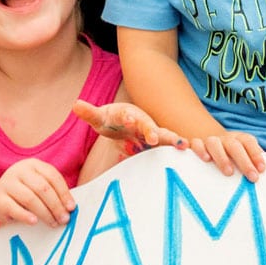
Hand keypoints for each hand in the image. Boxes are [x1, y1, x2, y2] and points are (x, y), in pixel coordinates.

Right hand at [0, 158, 77, 228]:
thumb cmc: (23, 194)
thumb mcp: (37, 188)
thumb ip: (52, 193)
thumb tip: (70, 208)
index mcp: (32, 165)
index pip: (52, 176)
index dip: (64, 193)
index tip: (71, 208)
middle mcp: (19, 171)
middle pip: (42, 188)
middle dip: (56, 205)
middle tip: (64, 219)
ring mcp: (7, 183)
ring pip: (30, 198)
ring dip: (45, 213)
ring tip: (53, 223)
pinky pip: (13, 208)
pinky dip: (25, 216)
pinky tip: (34, 222)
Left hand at [72, 100, 187, 152]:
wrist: (125, 123)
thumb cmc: (111, 120)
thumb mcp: (99, 117)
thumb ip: (89, 113)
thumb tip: (75, 104)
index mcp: (130, 115)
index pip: (131, 117)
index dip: (131, 120)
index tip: (129, 121)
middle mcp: (144, 123)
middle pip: (152, 127)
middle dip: (157, 133)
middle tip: (160, 140)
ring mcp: (153, 134)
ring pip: (165, 137)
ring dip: (174, 141)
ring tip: (185, 146)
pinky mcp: (157, 146)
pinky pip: (169, 149)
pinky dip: (178, 152)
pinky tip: (189, 159)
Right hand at [186, 131, 265, 180]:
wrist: (209, 142)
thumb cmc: (230, 155)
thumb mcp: (242, 155)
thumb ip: (251, 162)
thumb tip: (261, 173)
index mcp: (238, 139)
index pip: (249, 142)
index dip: (256, 154)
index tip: (262, 169)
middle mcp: (224, 138)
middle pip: (234, 146)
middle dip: (244, 162)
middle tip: (252, 177)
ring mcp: (210, 141)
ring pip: (214, 143)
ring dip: (222, 157)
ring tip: (229, 172)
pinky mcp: (196, 144)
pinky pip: (195, 144)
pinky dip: (199, 149)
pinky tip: (205, 159)